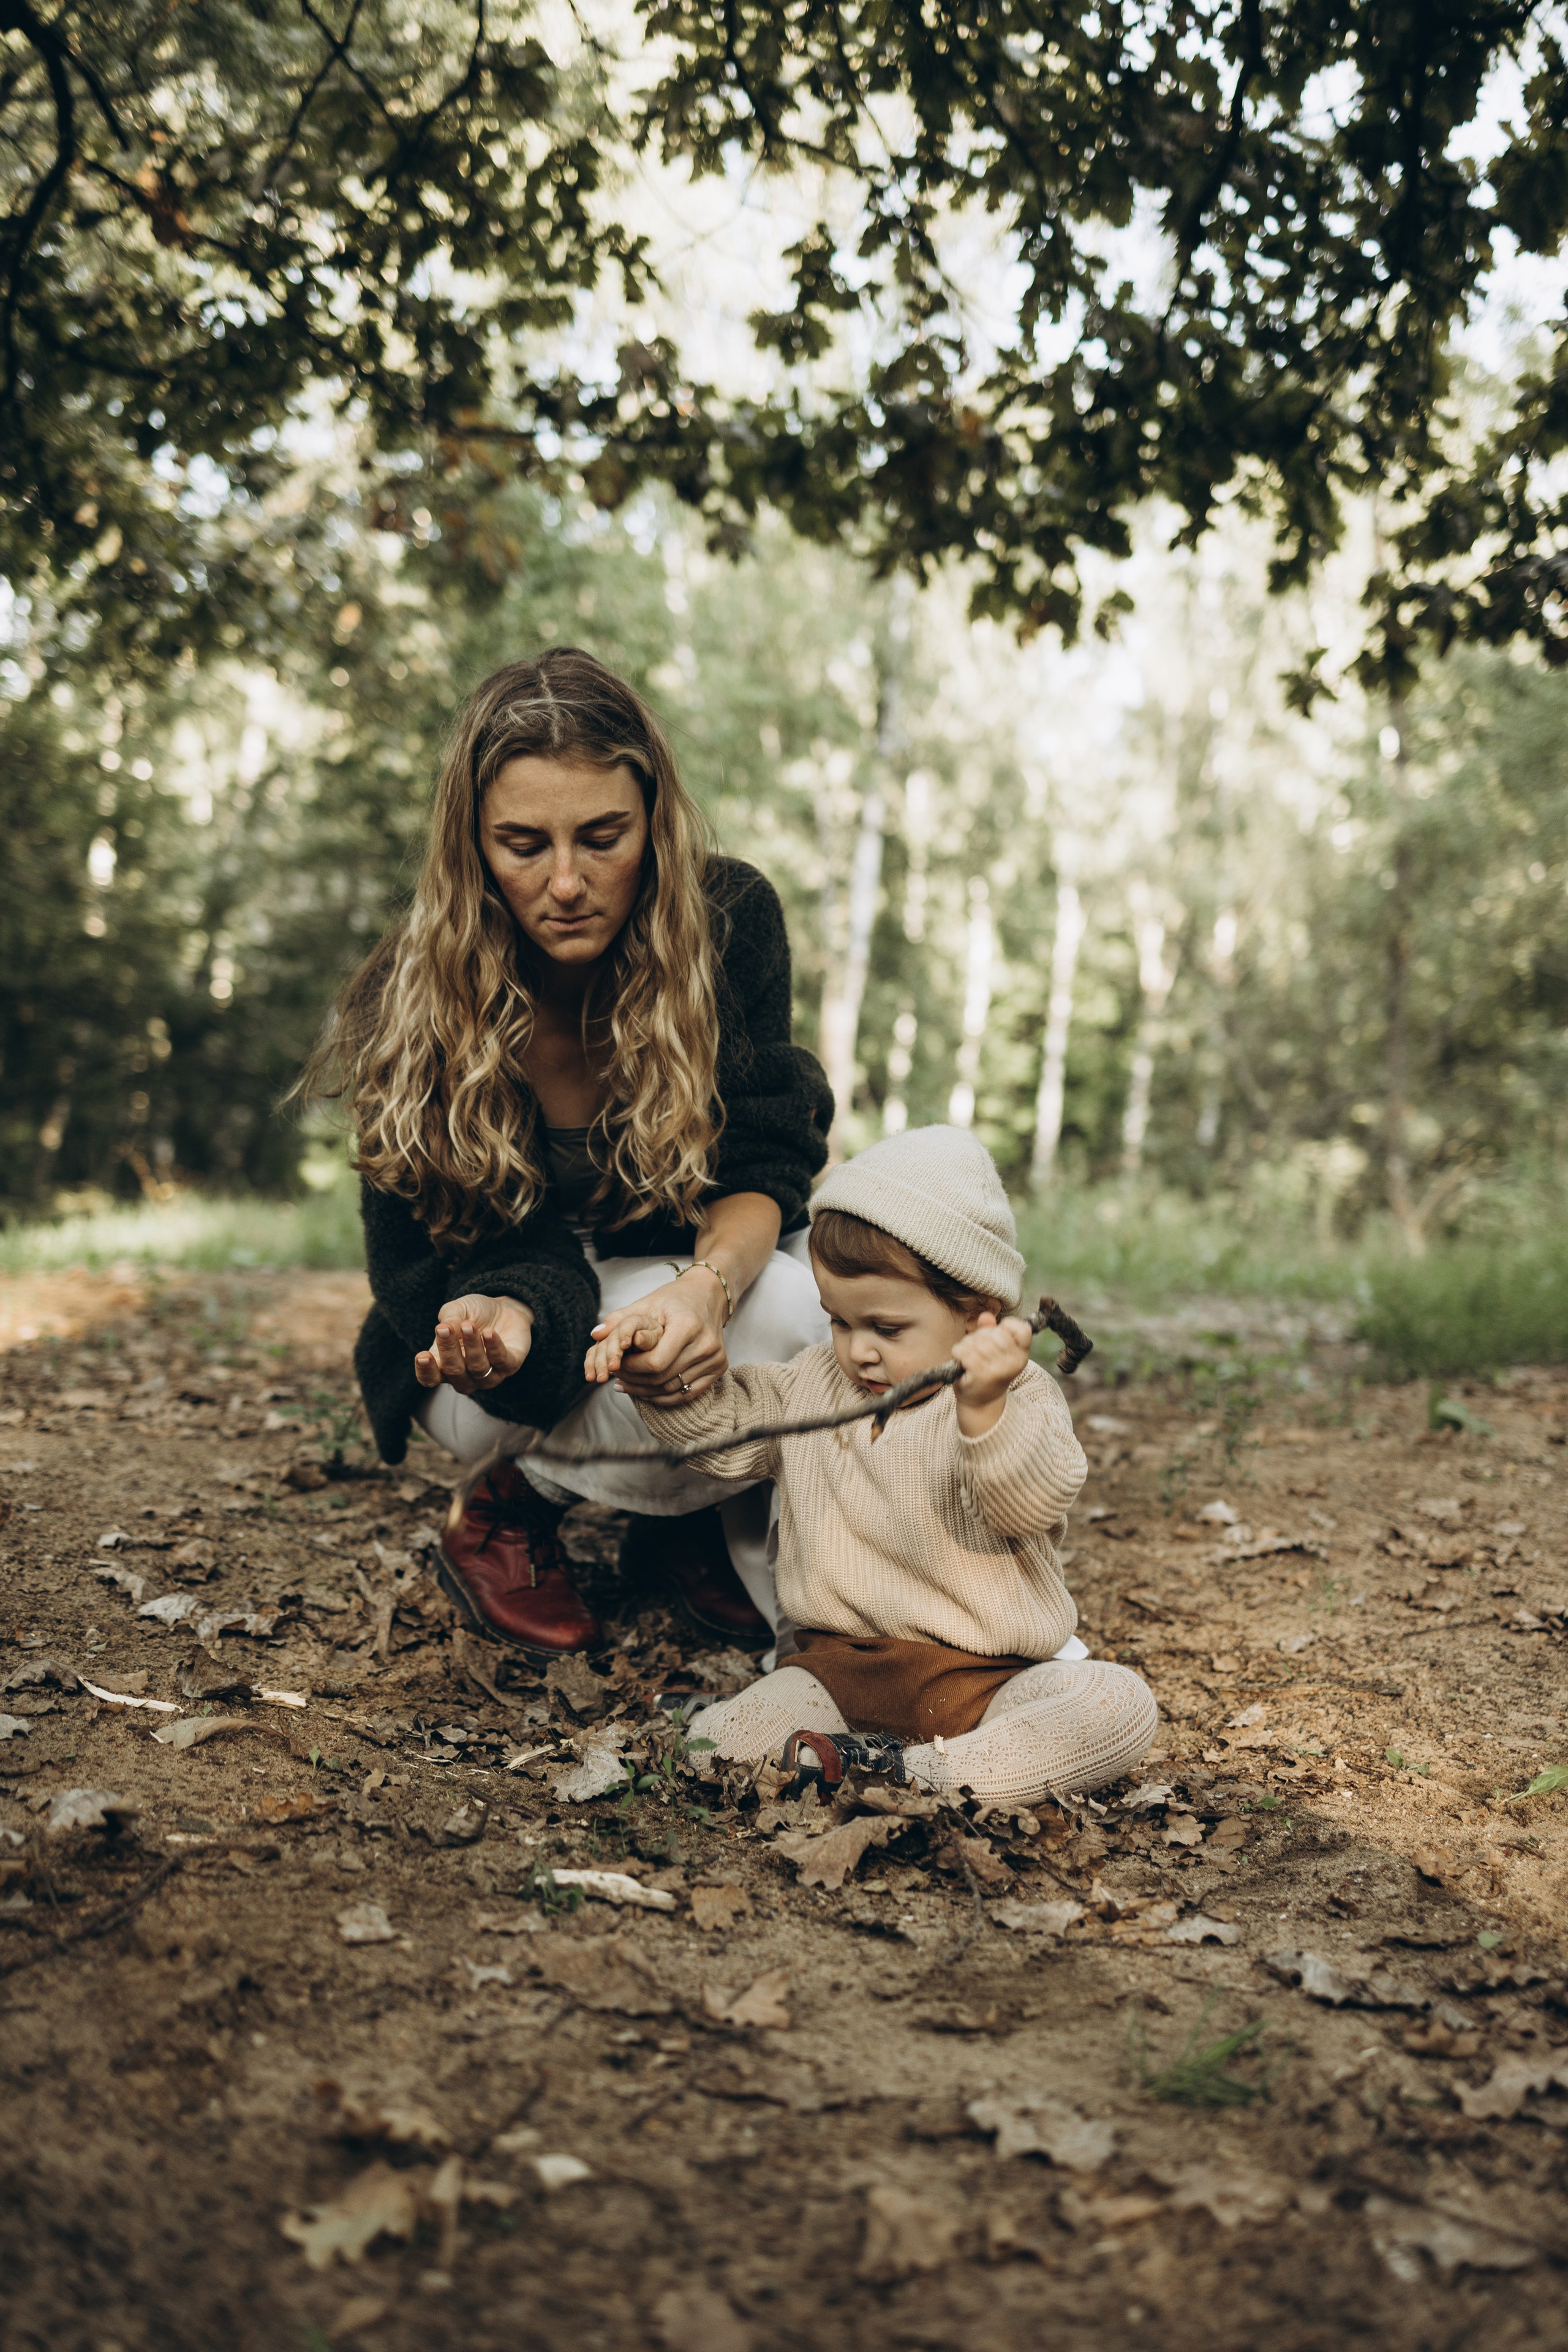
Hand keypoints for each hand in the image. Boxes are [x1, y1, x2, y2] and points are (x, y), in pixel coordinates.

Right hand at [414, 1293, 533, 1395]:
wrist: (505, 1309)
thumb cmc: (474, 1314)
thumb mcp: (457, 1310)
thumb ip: (448, 1318)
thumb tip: (445, 1328)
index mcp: (444, 1366)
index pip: (430, 1378)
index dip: (425, 1371)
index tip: (422, 1356)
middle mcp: (466, 1376)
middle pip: (453, 1372)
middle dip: (448, 1349)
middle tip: (445, 1329)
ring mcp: (488, 1375)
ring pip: (478, 1367)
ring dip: (472, 1346)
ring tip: (468, 1325)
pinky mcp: (510, 1366)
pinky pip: (501, 1361)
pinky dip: (493, 1347)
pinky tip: (488, 1333)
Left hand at [584, 1272, 728, 1403]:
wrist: (708, 1296)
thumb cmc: (674, 1299)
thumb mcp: (646, 1304)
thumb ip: (619, 1320)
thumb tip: (595, 1334)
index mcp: (688, 1325)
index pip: (655, 1362)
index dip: (632, 1368)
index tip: (618, 1363)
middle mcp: (706, 1344)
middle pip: (663, 1378)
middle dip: (635, 1380)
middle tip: (618, 1375)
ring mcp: (715, 1358)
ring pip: (673, 1389)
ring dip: (645, 1390)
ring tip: (627, 1384)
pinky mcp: (719, 1368)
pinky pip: (686, 1394)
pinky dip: (663, 1396)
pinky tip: (646, 1390)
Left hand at [952, 1312, 1033, 1418]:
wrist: (981, 1402)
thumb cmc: (987, 1371)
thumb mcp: (994, 1350)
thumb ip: (991, 1330)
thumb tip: (985, 1316)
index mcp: (1022, 1354)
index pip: (1022, 1329)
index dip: (1007, 1326)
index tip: (997, 1334)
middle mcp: (1015, 1362)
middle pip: (996, 1333)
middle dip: (980, 1336)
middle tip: (976, 1347)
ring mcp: (1000, 1369)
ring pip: (979, 1341)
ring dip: (967, 1344)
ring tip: (968, 1355)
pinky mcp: (983, 1376)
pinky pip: (967, 1353)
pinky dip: (959, 1352)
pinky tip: (960, 1359)